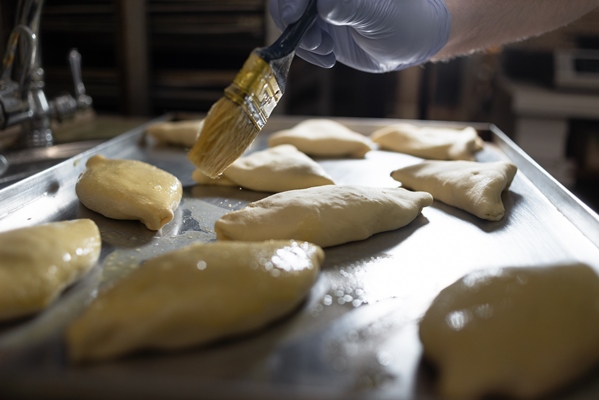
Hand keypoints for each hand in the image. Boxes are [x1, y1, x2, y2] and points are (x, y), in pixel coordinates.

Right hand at [269, 0, 450, 72]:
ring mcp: (322, 7)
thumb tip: (324, 4)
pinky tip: (327, 57)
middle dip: (291, 18)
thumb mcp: (381, 16)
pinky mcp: (320, 26)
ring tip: (325, 50)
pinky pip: (299, 36)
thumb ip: (352, 7)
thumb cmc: (406, 22)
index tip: (294, 16)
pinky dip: (307, 50)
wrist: (413, 44)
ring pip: (290, 17)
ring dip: (301, 38)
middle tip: (309, 41)